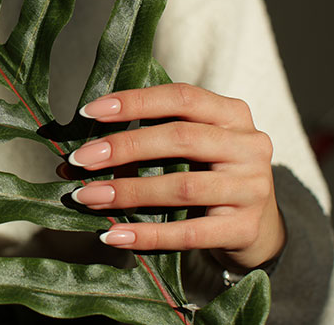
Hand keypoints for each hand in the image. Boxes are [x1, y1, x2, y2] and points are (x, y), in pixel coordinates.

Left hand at [69, 83, 284, 271]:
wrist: (259, 227)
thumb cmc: (209, 174)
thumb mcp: (190, 148)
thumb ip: (144, 142)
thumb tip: (74, 159)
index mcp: (232, 114)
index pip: (181, 97)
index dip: (134, 102)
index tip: (89, 113)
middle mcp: (249, 145)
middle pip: (180, 138)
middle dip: (123, 147)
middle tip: (79, 159)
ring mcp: (252, 188)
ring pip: (181, 186)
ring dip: (127, 192)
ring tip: (87, 197)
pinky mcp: (245, 228)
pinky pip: (189, 232)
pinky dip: (148, 235)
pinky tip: (114, 236)